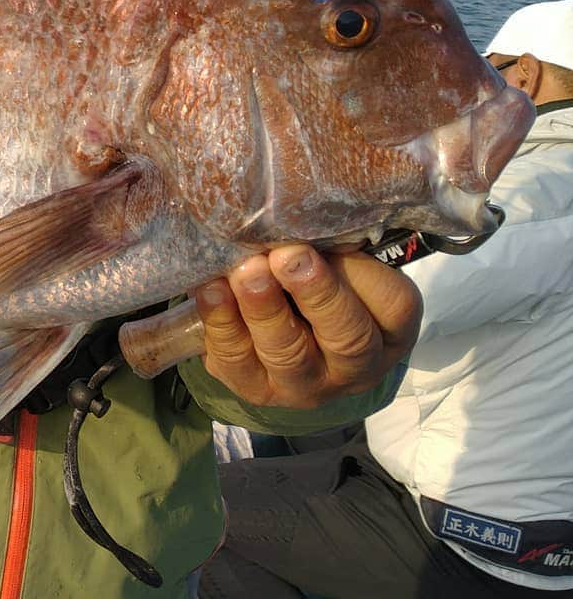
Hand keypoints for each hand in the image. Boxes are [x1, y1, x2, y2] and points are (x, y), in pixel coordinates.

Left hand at [194, 245, 420, 407]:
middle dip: (313, 293)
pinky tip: (209, 288)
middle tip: (284, 256)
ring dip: (263, 310)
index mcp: (388, 328)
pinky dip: (220, 322)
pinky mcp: (254, 388)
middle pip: (346, 339)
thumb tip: (299, 212)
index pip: (391, 305)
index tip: (321, 242)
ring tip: (244, 271)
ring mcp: (303, 385)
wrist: (280, 324)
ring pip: (288, 355)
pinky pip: (236, 362)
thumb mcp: (339, 257)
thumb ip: (331, 240)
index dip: (356, 274)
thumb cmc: (319, 276)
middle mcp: (353, 367)